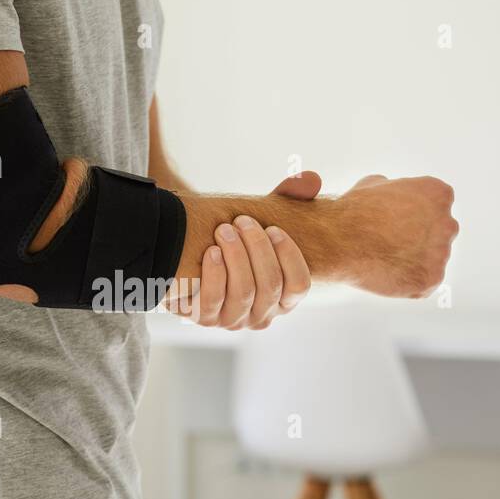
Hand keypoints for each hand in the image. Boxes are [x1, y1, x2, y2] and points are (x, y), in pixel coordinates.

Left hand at [167, 172, 318, 328]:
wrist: (189, 248)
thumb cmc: (236, 236)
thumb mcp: (261, 220)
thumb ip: (287, 198)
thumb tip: (311, 179)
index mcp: (283, 296)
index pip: (299, 285)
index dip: (289, 256)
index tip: (273, 228)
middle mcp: (262, 313)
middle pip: (271, 285)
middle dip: (257, 248)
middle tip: (242, 220)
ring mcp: (234, 319)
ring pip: (244, 292)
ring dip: (235, 256)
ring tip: (224, 229)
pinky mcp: (205, 318)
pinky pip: (214, 300)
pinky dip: (214, 273)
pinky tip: (211, 250)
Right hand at [330, 175, 457, 297]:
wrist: (341, 241)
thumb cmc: (355, 213)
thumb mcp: (375, 184)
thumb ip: (394, 190)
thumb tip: (389, 195)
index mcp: (439, 194)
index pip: (438, 205)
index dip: (416, 215)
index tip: (402, 222)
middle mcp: (446, 223)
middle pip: (440, 233)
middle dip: (420, 238)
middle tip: (393, 242)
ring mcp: (441, 253)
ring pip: (432, 260)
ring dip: (414, 260)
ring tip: (386, 258)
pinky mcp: (431, 279)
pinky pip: (425, 283)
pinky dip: (409, 282)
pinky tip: (388, 273)